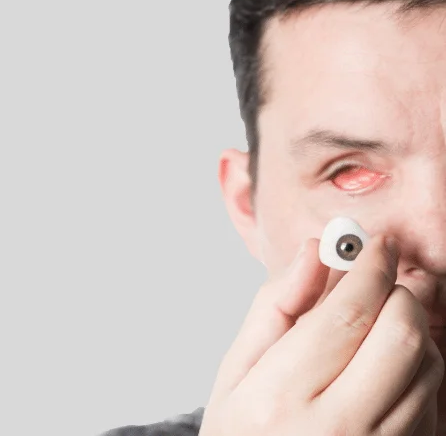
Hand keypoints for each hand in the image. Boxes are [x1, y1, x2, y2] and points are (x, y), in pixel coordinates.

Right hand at [198, 235, 443, 434]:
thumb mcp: (236, 373)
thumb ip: (274, 308)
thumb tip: (314, 254)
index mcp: (280, 396)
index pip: (347, 314)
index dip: (369, 268)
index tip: (376, 245)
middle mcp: (334, 427)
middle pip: (400, 335)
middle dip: (400, 293)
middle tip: (382, 280)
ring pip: (428, 366)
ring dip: (412, 330)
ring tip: (379, 325)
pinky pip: (435, 402)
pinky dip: (421, 369)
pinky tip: (388, 364)